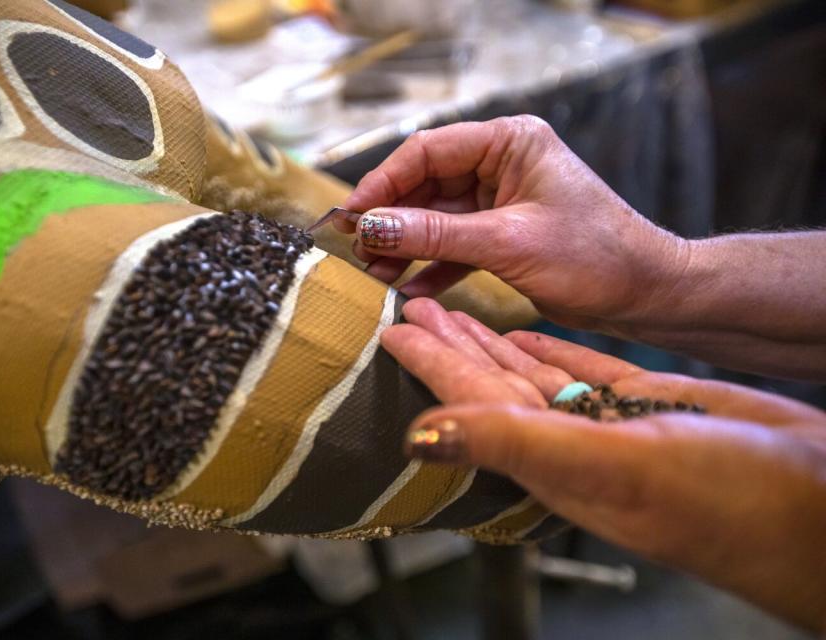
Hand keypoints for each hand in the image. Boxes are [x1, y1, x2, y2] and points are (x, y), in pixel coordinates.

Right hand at [342, 117, 688, 331]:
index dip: (383, 183)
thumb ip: (436, 234)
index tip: (351, 216)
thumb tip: (372, 227)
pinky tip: (408, 288)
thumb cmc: (597, 256)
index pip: (428, 151)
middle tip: (358, 251)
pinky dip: (432, 267)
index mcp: (510, 142)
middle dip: (391, 220)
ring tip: (377, 274)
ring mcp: (500, 201)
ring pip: (435, 218)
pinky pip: (453, 245)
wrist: (645, 295)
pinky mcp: (502, 235)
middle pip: (426, 185)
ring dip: (406, 246)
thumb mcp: (508, 243)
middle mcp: (502, 164)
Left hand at [381, 298, 825, 631]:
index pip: (471, 403)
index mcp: (551, 460)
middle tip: (413, 306)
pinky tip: (528, 331)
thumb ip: (514, 444)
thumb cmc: (724, 504)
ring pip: (531, 375)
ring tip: (454, 308)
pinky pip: (579, 372)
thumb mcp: (612, 465)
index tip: (393, 332)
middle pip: (490, 384)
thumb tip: (422, 437)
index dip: (430, 367)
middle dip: (450, 346)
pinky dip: (549, 349)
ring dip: (490, 342)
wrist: (816, 508)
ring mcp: (608, 426)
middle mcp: (568, 444)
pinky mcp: (646, 407)